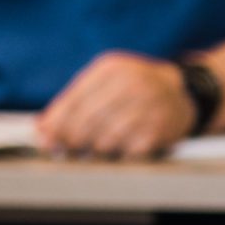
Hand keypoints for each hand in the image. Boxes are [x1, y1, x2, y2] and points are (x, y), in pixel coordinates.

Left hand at [37, 52, 193, 160]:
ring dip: (93, 149)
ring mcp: (149, 107)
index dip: (56, 123)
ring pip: (105, 139)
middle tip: (62, 150)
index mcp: (111, 68)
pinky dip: (116, 155)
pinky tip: (115, 150)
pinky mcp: (160, 129)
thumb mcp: (104, 81)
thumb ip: (73, 101)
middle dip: (70, 139)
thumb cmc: (132, 88)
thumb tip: (41, 129)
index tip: (44, 138)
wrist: (183, 93)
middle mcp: (131, 84)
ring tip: (90, 150)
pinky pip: (127, 151)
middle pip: (87, 121)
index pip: (74, 100)